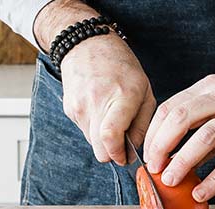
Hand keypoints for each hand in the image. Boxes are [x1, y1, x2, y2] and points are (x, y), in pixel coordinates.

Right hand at [34, 2, 154, 164]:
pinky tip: (100, 110)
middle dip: (112, 154)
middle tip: (122, 145)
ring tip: (112, 119)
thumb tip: (133, 151)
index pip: (111, 137)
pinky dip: (94, 128)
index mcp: (121, 96)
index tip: (126, 157)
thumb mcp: (145, 90)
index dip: (118, 155)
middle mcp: (96, 103)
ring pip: (92, 143)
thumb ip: (142, 124)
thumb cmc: (122, 66)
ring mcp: (79, 106)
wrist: (87, 45)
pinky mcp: (70, 109)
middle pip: (100, 150)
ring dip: (103, 140)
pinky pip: (84, 130)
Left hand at [143, 75, 214, 201]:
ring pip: (204, 136)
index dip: (154, 134)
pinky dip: (214, 179)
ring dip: (182, 161)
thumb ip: (199, 128)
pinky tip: (201, 192)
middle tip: (153, 169)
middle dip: (160, 145)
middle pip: (180, 117)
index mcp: (209, 87)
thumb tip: (171, 159)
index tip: (148, 156)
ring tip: (170, 181)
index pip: (170, 107)